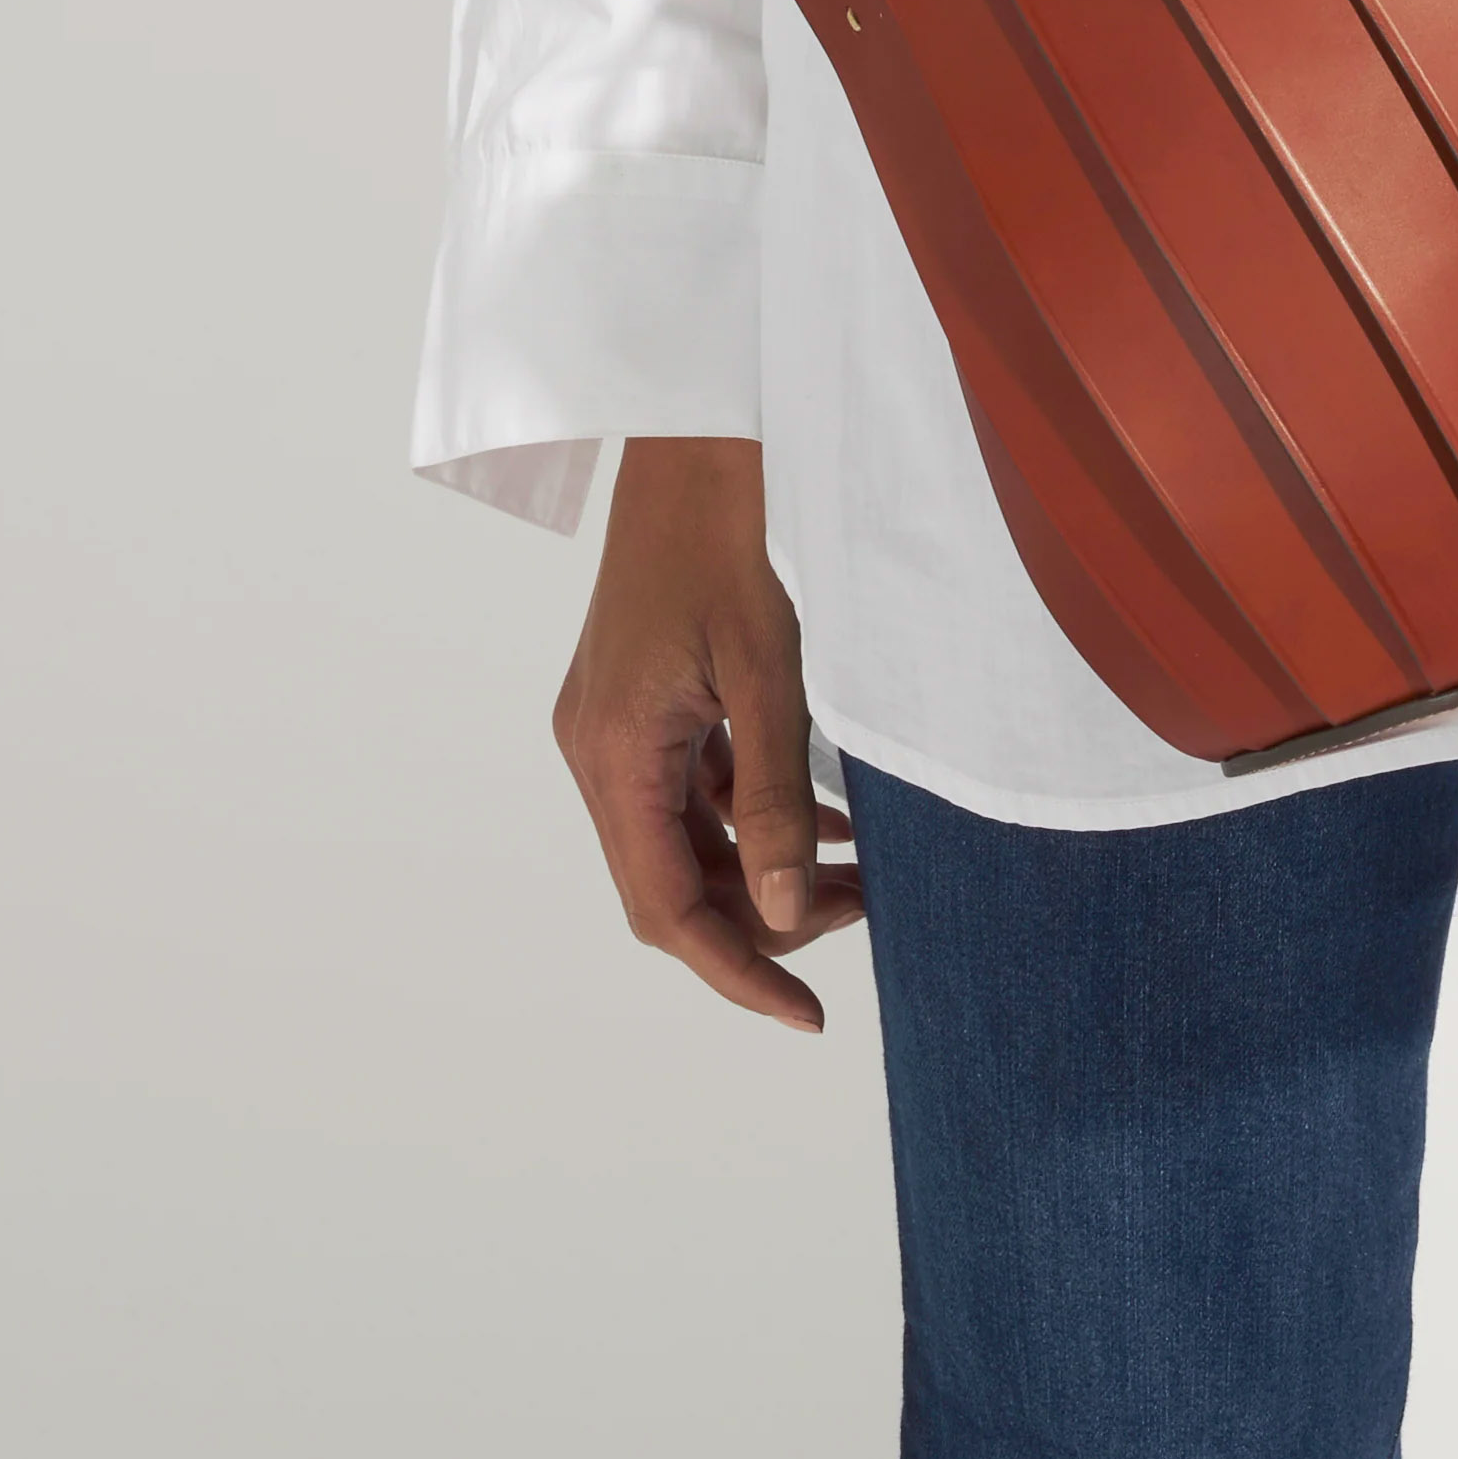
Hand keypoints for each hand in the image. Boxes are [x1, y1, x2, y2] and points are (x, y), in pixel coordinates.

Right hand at [553, 435, 863, 1030]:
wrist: (695, 444)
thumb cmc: (728, 538)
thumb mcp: (768, 671)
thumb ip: (775, 795)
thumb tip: (786, 910)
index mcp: (612, 752)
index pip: (666, 907)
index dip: (736, 970)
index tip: (805, 1015)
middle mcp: (596, 751)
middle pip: (671, 883)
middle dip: (762, 916)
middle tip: (861, 911)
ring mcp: (613, 728)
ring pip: (683, 840)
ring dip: (762, 866)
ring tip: (859, 873)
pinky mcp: (639, 705)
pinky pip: (690, 791)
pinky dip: (750, 815)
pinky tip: (825, 816)